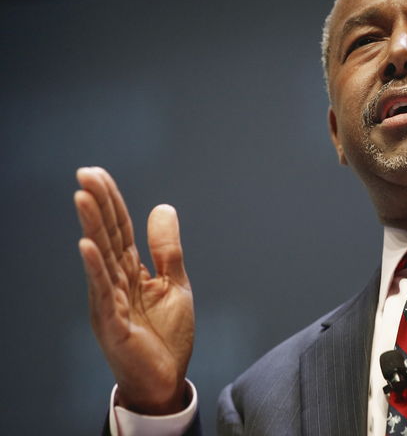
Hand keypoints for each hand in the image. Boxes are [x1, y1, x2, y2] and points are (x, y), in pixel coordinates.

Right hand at [74, 167, 193, 413]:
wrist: (166, 379)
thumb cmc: (165, 335)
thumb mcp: (175, 284)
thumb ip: (168, 249)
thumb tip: (162, 207)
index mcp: (131, 272)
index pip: (119, 229)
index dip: (111, 202)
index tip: (98, 173)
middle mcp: (115, 283)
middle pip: (106, 237)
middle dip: (97, 205)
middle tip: (85, 174)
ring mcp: (110, 302)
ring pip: (101, 259)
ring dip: (92, 228)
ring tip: (82, 197)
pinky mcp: (113, 324)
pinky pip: (103, 293)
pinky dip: (95, 269)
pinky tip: (87, 246)